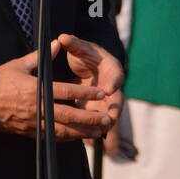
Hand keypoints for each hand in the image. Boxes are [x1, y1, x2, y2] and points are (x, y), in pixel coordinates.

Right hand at [0, 39, 113, 140]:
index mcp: (36, 89)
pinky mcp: (30, 133)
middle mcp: (38, 108)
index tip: (101, 92)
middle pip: (69, 115)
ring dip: (82, 132)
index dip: (85, 92)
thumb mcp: (19, 65)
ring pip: (63, 130)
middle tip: (107, 118)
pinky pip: (52, 138)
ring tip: (99, 131)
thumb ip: (42, 56)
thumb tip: (58, 43)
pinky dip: (67, 138)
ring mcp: (34, 122)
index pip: (66, 91)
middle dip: (90, 118)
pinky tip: (79, 137)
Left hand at [58, 33, 124, 153]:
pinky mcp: (97, 109)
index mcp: (110, 68)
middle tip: (109, 120)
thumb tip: (62, 38)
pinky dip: (94, 130)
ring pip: (108, 115)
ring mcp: (106, 100)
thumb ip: (73, 44)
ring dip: (105, 125)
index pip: (115, 74)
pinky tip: (89, 140)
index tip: (109, 89)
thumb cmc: (84, 54)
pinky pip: (98, 122)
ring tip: (101, 135)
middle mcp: (111, 86)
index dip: (113, 82)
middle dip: (113, 111)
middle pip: (117, 101)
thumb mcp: (80, 47)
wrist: (87, 64)